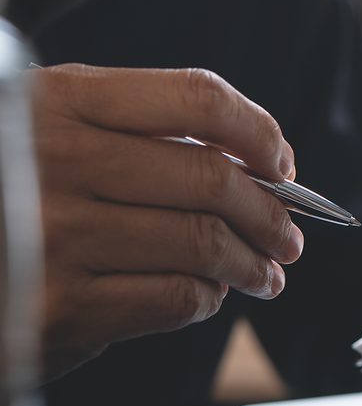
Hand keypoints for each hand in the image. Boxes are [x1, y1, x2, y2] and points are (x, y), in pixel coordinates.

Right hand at [31, 64, 303, 379]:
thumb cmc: (5, 183)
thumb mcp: (50, 129)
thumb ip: (135, 135)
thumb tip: (246, 165)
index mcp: (62, 100)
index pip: (195, 97)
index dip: (256, 128)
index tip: (281, 161)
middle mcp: (57, 158)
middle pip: (209, 178)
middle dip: (269, 213)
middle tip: (289, 234)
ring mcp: (53, 235)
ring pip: (201, 243)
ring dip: (251, 263)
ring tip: (268, 272)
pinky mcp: (53, 308)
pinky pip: (170, 298)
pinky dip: (206, 299)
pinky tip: (209, 295)